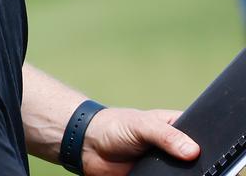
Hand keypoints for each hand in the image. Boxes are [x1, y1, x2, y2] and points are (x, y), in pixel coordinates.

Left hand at [82, 108, 198, 175]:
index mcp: (177, 128)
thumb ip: (165, 136)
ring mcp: (167, 166)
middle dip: (194, 165)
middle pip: (196, 161)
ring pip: (184, 175)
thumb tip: (192, 151)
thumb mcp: (141, 125)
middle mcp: (175, 148)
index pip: (202, 138)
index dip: (206, 146)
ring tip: (166, 171)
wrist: (88, 146)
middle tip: (184, 165)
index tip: (207, 154)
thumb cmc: (114, 126)